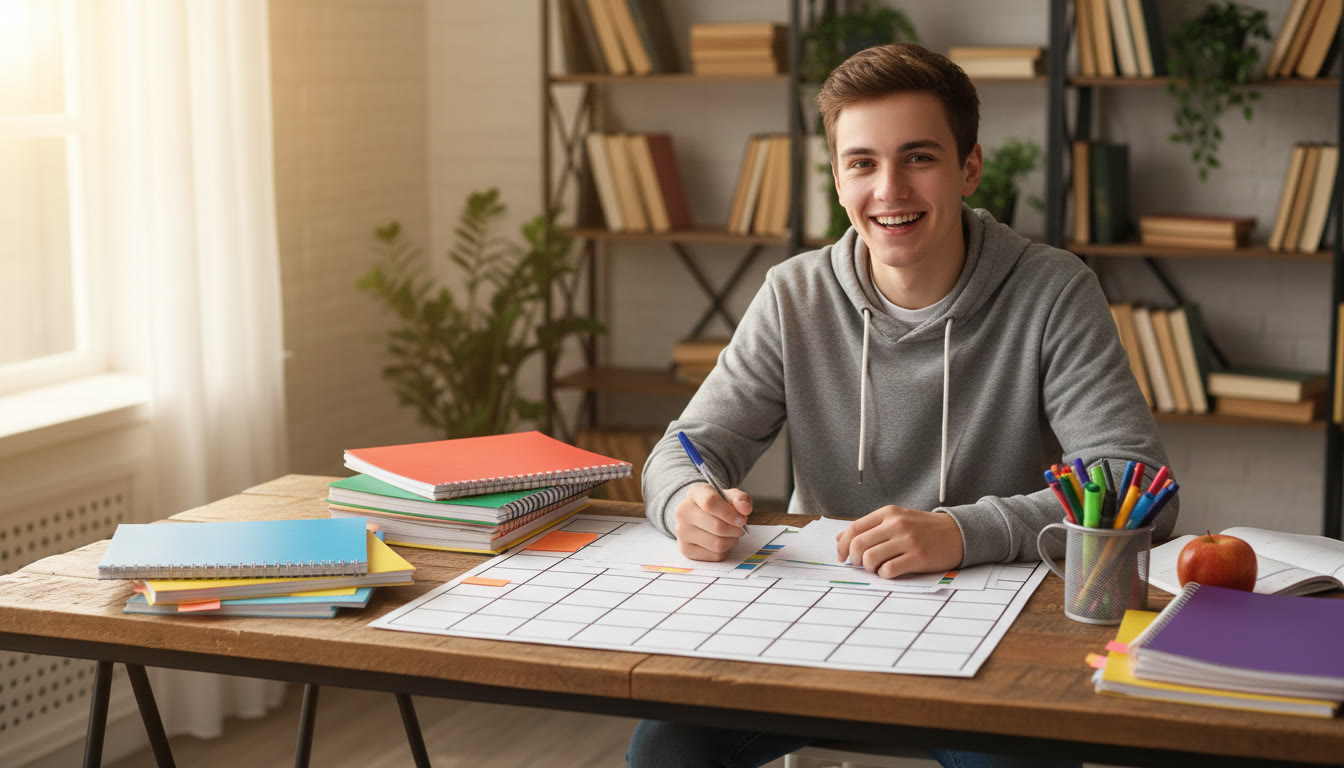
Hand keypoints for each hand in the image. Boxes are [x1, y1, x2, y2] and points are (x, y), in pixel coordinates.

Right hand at [672, 483, 752, 560]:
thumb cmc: (719, 505)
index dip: (730, 513)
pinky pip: (715, 556)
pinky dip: (725, 551)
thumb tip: (744, 509)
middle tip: (740, 528)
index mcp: (695, 493)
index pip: (710, 503)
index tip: (742, 519)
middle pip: (717, 527)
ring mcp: (682, 532)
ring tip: (731, 534)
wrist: (701, 515)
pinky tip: (722, 542)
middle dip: (735, 530)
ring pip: (718, 544)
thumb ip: (741, 500)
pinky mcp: (686, 549)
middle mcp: (683, 512)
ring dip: (731, 541)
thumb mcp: (732, 496)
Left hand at [835, 506, 963, 578]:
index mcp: (888, 513)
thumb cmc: (923, 528)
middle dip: (854, 559)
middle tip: (861, 564)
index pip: (853, 528)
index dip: (842, 546)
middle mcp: (896, 524)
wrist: (957, 532)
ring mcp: (907, 540)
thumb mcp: (896, 519)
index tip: (842, 556)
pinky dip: (885, 574)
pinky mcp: (918, 556)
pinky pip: (889, 570)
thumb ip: (869, 527)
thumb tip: (840, 537)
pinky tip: (891, 571)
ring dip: (869, 568)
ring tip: (878, 568)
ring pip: (871, 558)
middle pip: (858, 545)